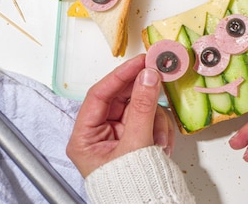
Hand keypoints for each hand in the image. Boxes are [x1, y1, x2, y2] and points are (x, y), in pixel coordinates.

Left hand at [66, 54, 174, 176]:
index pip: (100, 94)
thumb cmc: (131, 187)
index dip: (121, 75)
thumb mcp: (137, 143)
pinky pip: (151, 120)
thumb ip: (144, 106)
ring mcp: (119, 136)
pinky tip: (162, 144)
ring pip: (141, 108)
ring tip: (159, 140)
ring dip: (156, 120)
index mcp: (85, 137)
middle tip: (160, 77)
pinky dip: (160, 129)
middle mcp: (100, 134)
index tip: (141, 61)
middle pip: (123, 99)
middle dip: (144, 97)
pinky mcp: (136, 139)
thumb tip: (148, 75)